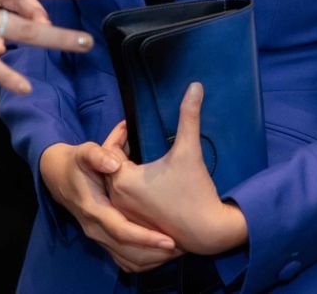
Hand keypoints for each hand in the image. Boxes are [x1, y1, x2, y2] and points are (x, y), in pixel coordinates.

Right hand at [39, 136, 178, 272]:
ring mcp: (99, 238)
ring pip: (128, 260)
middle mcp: (96, 230)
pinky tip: (162, 255)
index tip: (169, 241)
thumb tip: (114, 163)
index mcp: (94, 210)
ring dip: (153, 260)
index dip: (146, 238)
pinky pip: (124, 260)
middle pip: (128, 252)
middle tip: (182, 248)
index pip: (122, 231)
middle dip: (155, 254)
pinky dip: (144, 261)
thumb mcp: (84, 153)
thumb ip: (98, 155)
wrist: (58, 177)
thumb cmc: (77, 163)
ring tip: (178, 252)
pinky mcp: (103, 240)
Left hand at [106, 84, 248, 255]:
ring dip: (123, 170)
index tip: (131, 124)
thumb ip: (189, 115)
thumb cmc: (195, 191)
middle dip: (121, 151)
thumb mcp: (190, 150)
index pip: (109, 150)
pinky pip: (123, 200)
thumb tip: (195, 85)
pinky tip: (147, 182)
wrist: (207, 231)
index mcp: (122, 180)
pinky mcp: (134, 225)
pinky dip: (128, 188)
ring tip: (140, 156)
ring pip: (115, 184)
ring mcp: (124, 214)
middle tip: (135, 137)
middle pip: (109, 167)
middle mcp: (117, 199)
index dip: (120, 135)